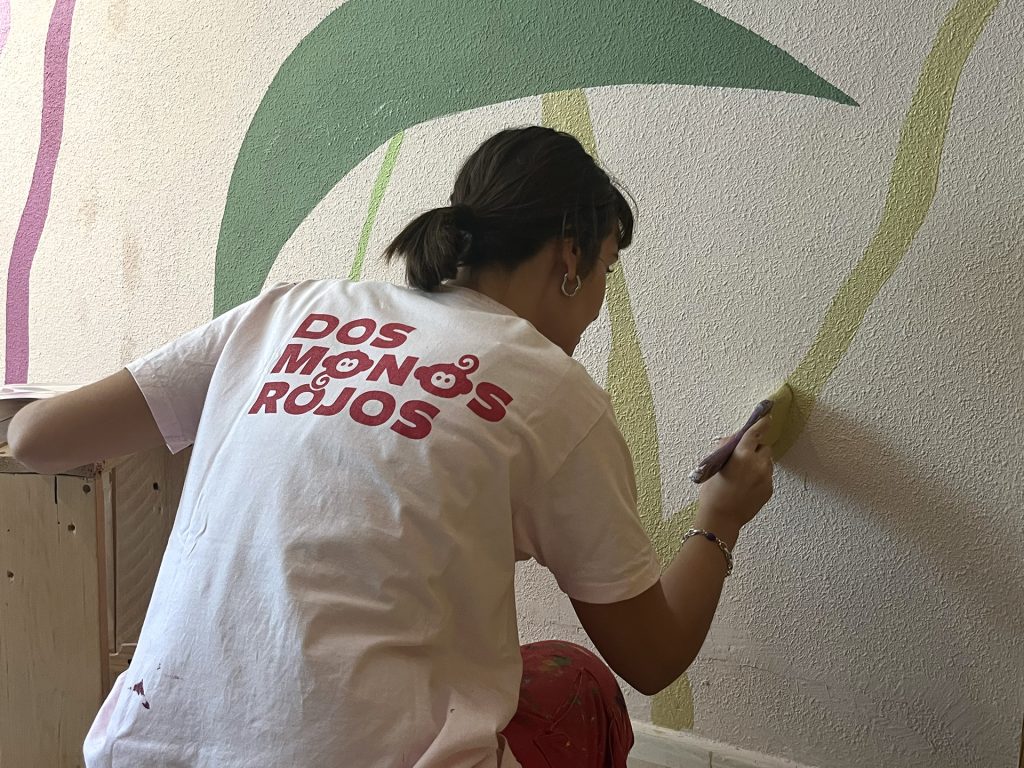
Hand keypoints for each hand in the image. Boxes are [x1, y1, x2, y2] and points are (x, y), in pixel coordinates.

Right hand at [695, 415, 773, 540]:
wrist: (721, 518)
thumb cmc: (712, 492)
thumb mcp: (713, 466)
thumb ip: (725, 449)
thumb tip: (733, 439)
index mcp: (742, 455)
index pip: (755, 433)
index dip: (761, 423)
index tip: (767, 416)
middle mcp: (758, 464)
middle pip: (764, 448)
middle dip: (756, 449)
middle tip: (742, 458)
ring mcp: (766, 478)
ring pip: (767, 463)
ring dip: (758, 463)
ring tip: (743, 476)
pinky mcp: (769, 490)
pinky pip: (767, 477)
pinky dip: (759, 477)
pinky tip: (746, 486)